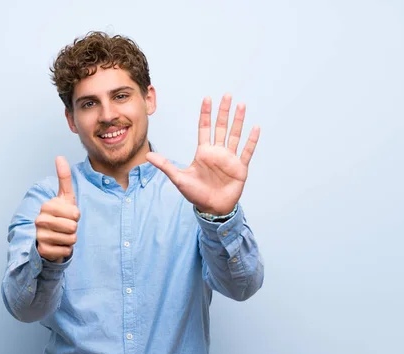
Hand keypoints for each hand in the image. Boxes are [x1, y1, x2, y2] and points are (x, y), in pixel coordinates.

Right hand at [35, 156, 79, 262]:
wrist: (49, 238)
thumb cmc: (60, 216)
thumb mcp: (64, 197)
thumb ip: (63, 177)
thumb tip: (60, 157)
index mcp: (47, 206)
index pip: (75, 213)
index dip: (76, 216)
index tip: (68, 215)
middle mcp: (40, 220)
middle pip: (73, 227)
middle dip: (74, 228)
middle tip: (66, 227)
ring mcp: (40, 236)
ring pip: (70, 239)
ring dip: (70, 239)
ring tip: (62, 236)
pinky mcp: (43, 251)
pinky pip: (66, 251)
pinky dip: (66, 250)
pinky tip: (58, 245)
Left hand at [146, 94, 259, 214]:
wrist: (212, 209)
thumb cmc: (196, 194)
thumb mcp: (178, 178)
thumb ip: (165, 165)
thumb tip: (148, 155)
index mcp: (203, 152)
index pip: (204, 128)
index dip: (205, 113)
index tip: (207, 99)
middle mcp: (217, 152)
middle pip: (221, 127)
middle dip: (223, 111)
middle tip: (227, 95)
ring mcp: (229, 159)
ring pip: (235, 135)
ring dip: (238, 120)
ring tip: (241, 105)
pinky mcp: (240, 167)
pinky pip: (247, 151)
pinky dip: (251, 140)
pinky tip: (255, 127)